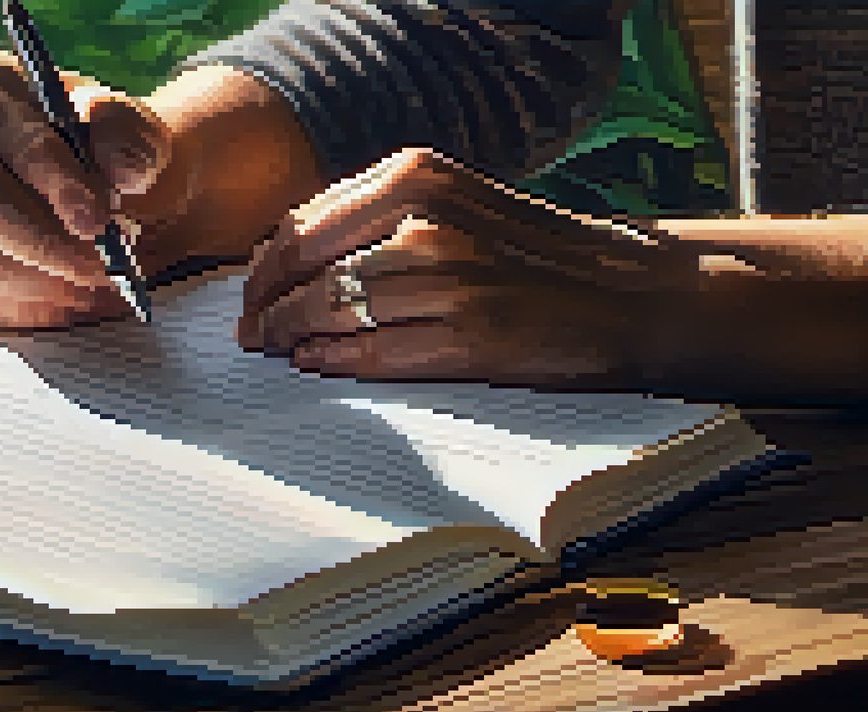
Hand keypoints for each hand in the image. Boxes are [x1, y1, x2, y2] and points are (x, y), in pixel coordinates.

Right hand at [0, 49, 322, 328]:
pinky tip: (74, 305)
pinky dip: (25, 309)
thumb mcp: (149, 138)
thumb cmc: (136, 157)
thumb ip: (132, 135)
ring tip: (105, 286)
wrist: (138, 201)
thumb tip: (114, 158)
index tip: (99, 215)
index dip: (37, 172)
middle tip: (105, 267)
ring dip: (37, 280)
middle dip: (38, 239)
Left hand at [239, 148, 703, 388]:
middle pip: (305, 269)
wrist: (631, 292)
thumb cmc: (530, 252)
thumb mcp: (453, 202)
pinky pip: (372, 354)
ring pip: (330, 312)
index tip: (252, 292)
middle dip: (266, 306)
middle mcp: (427, 221)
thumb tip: (284, 254)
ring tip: (281, 351)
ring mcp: (448, 280)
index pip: (303, 224)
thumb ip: (375, 216)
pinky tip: (318, 364)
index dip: (265, 266)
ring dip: (292, 337)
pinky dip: (333, 362)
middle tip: (251, 333)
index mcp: (417, 177)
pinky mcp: (469, 338)